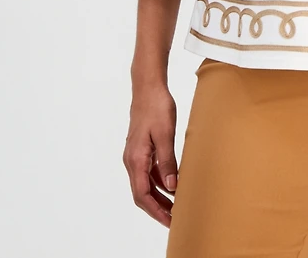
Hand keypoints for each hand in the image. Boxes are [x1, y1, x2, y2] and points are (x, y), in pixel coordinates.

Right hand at [122, 83, 178, 227]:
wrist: (148, 87)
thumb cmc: (156, 107)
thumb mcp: (165, 134)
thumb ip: (168, 161)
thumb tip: (172, 186)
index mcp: (136, 159)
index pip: (142, 195)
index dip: (156, 211)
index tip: (169, 221)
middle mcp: (132, 160)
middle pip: (142, 193)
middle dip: (157, 208)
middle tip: (174, 219)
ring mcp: (136, 154)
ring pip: (146, 183)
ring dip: (159, 196)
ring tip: (175, 206)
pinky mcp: (142, 148)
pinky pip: (149, 171)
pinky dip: (160, 181)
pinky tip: (173, 183)